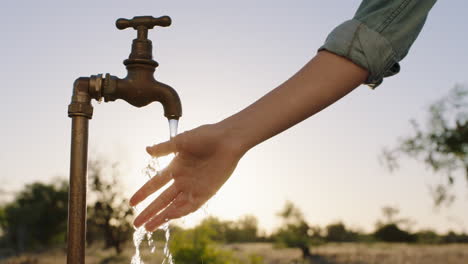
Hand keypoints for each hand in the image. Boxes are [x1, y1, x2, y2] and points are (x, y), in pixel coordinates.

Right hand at [130, 124, 244, 230]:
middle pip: (162, 200)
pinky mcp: (206, 192)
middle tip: (136, 224)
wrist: (227, 140)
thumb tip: (147, 150)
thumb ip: (164, 148)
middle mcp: (182, 180)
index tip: (131, 203)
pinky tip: (168, 218)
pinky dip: (179, 212)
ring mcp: (194, 187)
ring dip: (162, 217)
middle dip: (149, 212)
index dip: (143, 193)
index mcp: (175, 167)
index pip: (155, 184)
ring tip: (148, 227)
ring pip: (174, 206)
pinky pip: (190, 206)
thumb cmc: (206, 136)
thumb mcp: (181, 141)